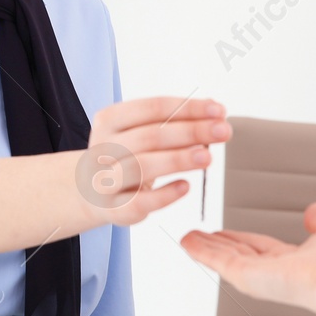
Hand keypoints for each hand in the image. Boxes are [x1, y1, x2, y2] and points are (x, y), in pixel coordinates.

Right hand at [76, 96, 228, 227]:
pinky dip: (164, 195)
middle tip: (223, 131)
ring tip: (208, 157)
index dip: (188, 108)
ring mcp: (104, 179)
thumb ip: (173, 123)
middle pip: (149, 135)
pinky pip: (138, 202)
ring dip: (178, 159)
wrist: (92, 190)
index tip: (219, 110)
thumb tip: (215, 113)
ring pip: (142, 166)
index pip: (152, 107)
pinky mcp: (113, 208)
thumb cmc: (125, 156)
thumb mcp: (139, 133)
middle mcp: (103, 147)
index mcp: (109, 120)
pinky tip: (185, 187)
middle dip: (191, 131)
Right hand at [180, 202, 315, 314]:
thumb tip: (315, 211)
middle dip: (217, 244)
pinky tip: (188, 242)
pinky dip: (201, 251)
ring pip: (225, 258)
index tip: (225, 232)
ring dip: (204, 248)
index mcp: (294, 261)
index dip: (241, 238)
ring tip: (186, 238)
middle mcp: (274, 271)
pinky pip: (219, 261)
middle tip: (197, 235)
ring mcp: (260, 277)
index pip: (260, 248)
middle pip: (238, 254)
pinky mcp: (247, 278)